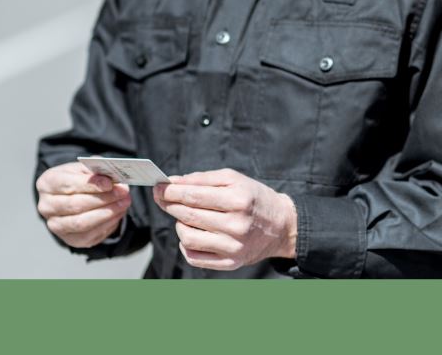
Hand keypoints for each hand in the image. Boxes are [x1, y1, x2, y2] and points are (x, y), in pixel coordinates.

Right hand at [36, 162, 130, 247]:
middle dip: (103, 199)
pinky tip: (118, 213)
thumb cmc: (80, 179)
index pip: (68, 185)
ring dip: (107, 213)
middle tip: (123, 192)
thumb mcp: (86, 169)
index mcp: (48, 183)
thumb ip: (97, 170)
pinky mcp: (69, 239)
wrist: (75, 196)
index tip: (110, 183)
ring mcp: (55, 225)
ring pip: (81, 223)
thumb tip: (112, 178)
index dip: (90, 185)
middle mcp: (46, 206)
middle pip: (75, 205)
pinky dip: (107, 224)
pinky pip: (89, 235)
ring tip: (124, 203)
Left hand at [153, 168, 296, 270]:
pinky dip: (185, 245)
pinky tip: (192, 233)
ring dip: (179, 224)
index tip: (158, 187)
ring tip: (184, 217)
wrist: (282, 226)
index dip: (170, 191)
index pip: (194, 196)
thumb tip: (173, 182)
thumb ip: (203, 178)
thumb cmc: (254, 198)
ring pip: (187, 237)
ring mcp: (233, 247)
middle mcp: (237, 225)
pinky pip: (194, 257)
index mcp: (239, 200)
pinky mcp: (230, 263)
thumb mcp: (235, 179)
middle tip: (163, 197)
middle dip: (170, 204)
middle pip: (188, 215)